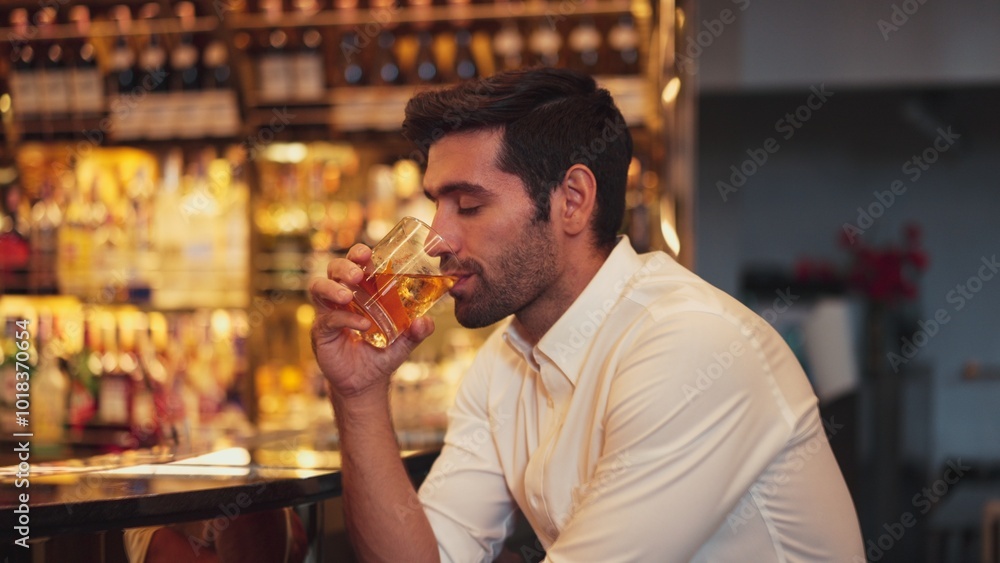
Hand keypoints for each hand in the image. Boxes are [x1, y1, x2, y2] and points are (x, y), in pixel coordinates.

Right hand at [309, 244, 434, 400]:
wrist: (366, 384)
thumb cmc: (382, 355)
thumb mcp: (404, 342)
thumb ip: (417, 331)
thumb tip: (426, 321)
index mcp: (361, 291)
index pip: (354, 263)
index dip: (357, 254)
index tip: (367, 253)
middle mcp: (341, 297)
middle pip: (333, 269)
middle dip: (344, 266)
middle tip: (358, 274)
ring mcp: (328, 313)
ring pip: (318, 287)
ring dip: (332, 287)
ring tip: (348, 295)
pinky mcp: (322, 332)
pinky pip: (327, 318)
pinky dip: (344, 318)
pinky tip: (362, 325)